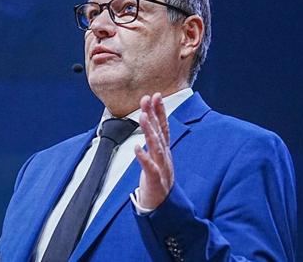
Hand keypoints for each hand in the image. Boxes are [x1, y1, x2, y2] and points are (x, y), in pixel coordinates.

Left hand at [134, 92, 174, 209]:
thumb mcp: (157, 158)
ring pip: (156, 147)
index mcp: (165, 151)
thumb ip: (155, 142)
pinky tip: (137, 147)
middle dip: (154, 114)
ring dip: (150, 131)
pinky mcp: (155, 181)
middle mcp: (165, 157)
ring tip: (143, 117)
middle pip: (160, 132)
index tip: (155, 95)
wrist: (163, 208)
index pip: (163, 127)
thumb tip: (149, 123)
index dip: (160, 111)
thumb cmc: (158, 181)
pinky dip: (144, 157)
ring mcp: (162, 168)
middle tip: (147, 98)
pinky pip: (150, 168)